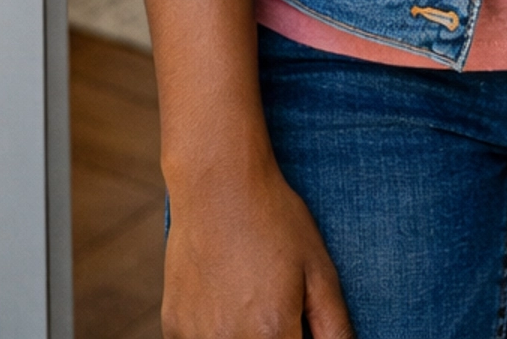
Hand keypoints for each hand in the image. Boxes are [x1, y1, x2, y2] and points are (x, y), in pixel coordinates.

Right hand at [160, 150, 352, 338]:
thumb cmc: (275, 221)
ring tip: (249, 299)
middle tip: (273, 305)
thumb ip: (334, 328)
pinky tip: (223, 299)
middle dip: (273, 337)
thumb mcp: (319, 270)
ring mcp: (196, 338)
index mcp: (271, 333)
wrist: (218, 184)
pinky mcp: (173, 329)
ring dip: (243, 336)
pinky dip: (214, 333)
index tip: (297, 324)